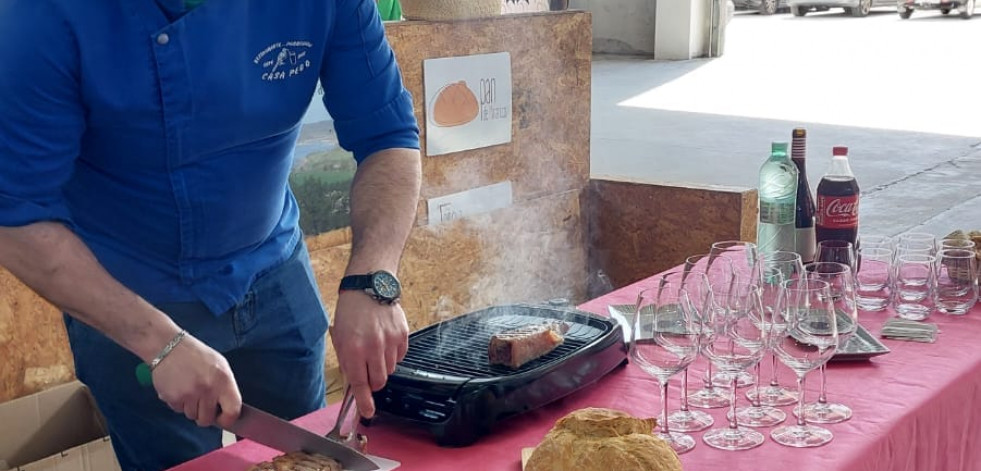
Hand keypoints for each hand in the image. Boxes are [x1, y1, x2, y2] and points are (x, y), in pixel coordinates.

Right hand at [152, 333, 241, 428]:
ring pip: (192, 416)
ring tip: (188, 389)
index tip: (222, 418)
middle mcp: (207, 389)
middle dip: (204, 414)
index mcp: (223, 380)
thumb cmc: (196, 355)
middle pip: (207, 420)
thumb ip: (225, 387)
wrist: (168, 346)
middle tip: (201, 401)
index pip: (232, 411)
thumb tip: (228, 410)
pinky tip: (178, 387)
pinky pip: (178, 410)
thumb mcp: (220, 365)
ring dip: (190, 407)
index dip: (228, 419)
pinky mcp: (173, 397)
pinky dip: (178, 402)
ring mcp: (189, 394)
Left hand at [331, 290, 408, 417]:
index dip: (364, 401)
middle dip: (373, 382)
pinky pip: (400, 356)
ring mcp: (390, 341)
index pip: (360, 383)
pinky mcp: (402, 335)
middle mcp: (373, 347)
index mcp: (354, 349)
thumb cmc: (351, 310)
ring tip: (375, 348)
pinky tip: (384, 341)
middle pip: (379, 381)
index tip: (367, 411)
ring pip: (390, 369)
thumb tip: (355, 383)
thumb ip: (347, 361)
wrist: (369, 286)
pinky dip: (392, 355)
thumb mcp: (340, 337)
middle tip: (367, 371)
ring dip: (382, 366)